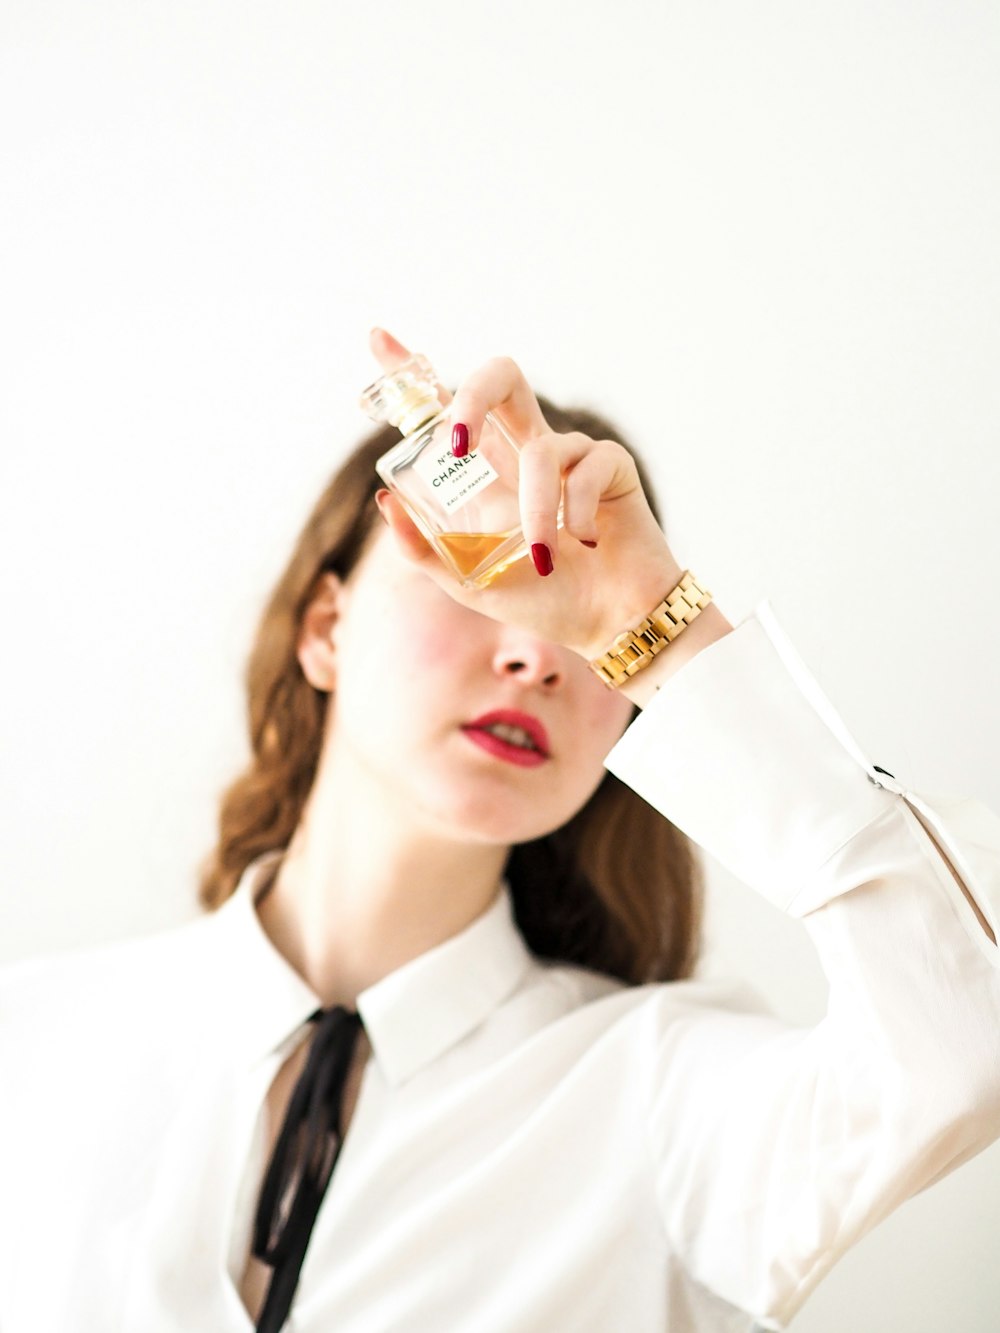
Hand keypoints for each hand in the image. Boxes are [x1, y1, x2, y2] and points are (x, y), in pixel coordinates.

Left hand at [368, 328, 685, 659]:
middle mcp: (524, 451)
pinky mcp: (610, 464)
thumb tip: (385, 501)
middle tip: (457, 444)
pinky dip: (578, 512)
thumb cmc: (546, 600)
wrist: (610, 624)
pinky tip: (586, 544)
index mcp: (487, 472)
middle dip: (470, 398)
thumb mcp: (469, 583)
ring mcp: (569, 454)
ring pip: (541, 448)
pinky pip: (585, 468)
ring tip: (544, 556)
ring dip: (537, 510)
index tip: (378, 338)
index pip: (444, 408)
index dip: (412, 370)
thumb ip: (425, 551)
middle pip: (499, 379)